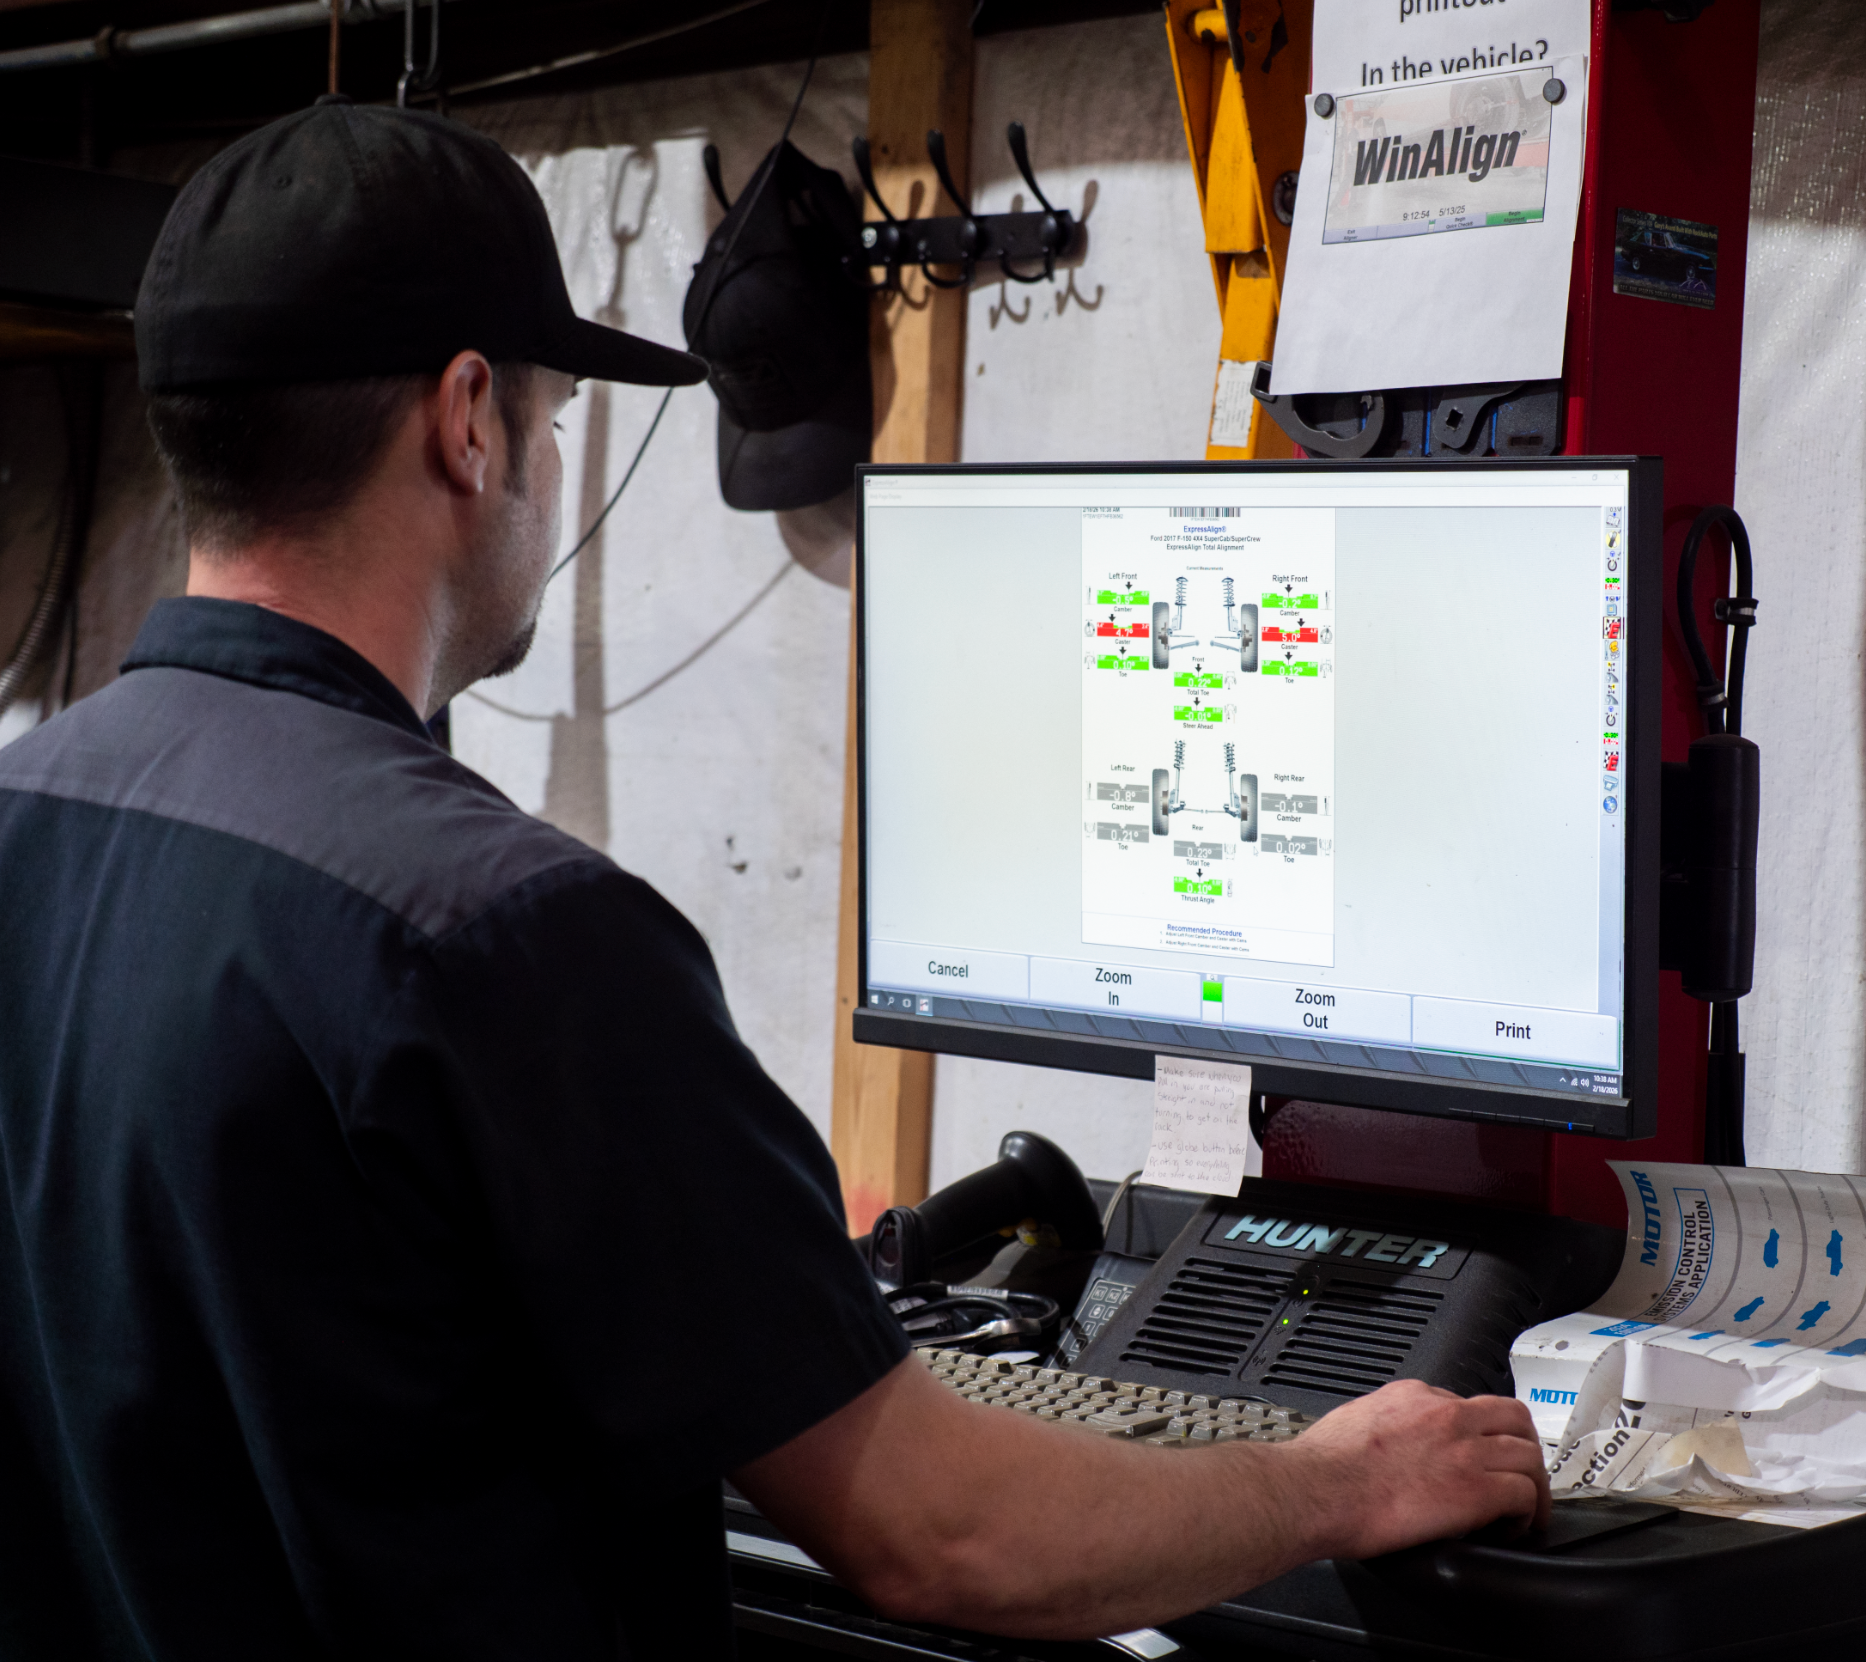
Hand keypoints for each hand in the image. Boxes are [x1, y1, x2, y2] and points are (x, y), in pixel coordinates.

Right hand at [1284, 1380, 1550, 1559]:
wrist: (1317, 1490)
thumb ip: (1386, 1424)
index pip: (1468, 1404)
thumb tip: (1391, 1445)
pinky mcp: (1475, 1490)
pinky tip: (1511, 1528)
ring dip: (1530, 1485)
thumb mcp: (1356, 1421)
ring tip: (1522, 1510)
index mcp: (1414, 1396)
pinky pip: (1524, 1494)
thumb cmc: (1323, 1467)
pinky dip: (1526, 1513)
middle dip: (1522, 1447)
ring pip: (1528, 1455)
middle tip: (1518, 1475)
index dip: (1480, 1434)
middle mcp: (1446, 1415)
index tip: (1477, 1456)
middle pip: (1514, 1418)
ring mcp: (1464, 1450)